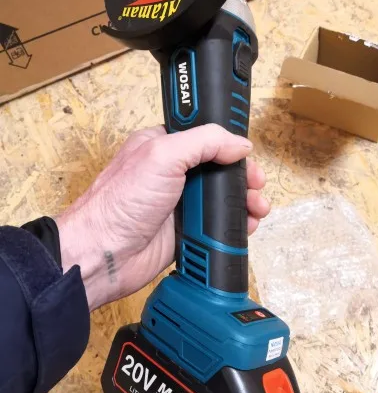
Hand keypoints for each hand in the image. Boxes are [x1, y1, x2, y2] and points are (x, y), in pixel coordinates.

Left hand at [57, 124, 269, 310]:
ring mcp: (180, 203)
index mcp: (163, 146)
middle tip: (256, 183)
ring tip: (257, 207)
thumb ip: (204, 142)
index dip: (228, 142)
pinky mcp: (186, 230)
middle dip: (243, 175)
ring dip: (244, 200)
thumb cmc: (120, 203)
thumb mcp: (163, 156)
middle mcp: (173, 172)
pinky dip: (236, 224)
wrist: (104, 255)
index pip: (204, 136)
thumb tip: (239, 144)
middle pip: (220, 168)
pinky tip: (247, 225)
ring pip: (222, 197)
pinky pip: (218, 224)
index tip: (247, 151)